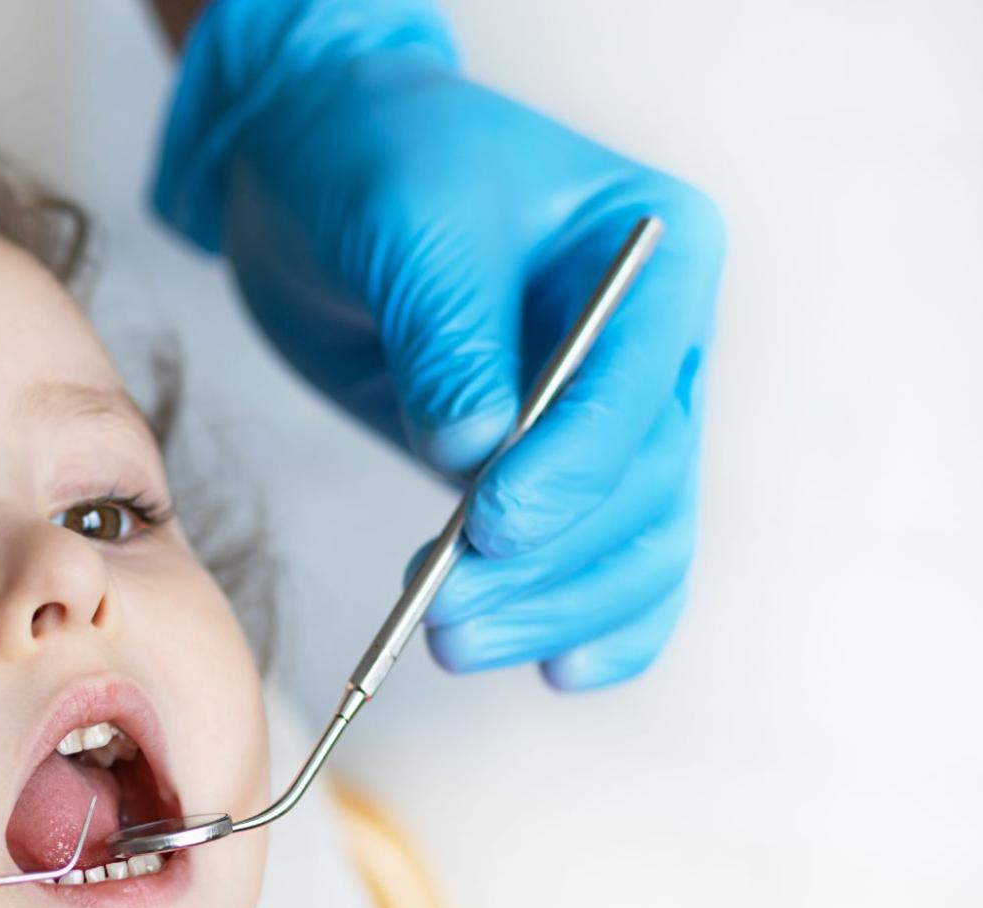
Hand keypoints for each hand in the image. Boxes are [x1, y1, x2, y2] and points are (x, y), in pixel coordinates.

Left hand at [153, 0, 723, 687]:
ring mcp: (613, 414)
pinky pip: (604, 560)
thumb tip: (474, 453)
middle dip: (550, 564)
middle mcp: (656, 343)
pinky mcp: (552, 467)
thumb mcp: (408, 225)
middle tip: (445, 614)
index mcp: (658, 254)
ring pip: (634, 544)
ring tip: (449, 640)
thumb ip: (448, 337)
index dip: (574, 470)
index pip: (639, 387)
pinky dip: (585, 620)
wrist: (325, 168)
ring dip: (553, 610)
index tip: (490, 526)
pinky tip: (553, 667)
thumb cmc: (377, 165)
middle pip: (647, 486)